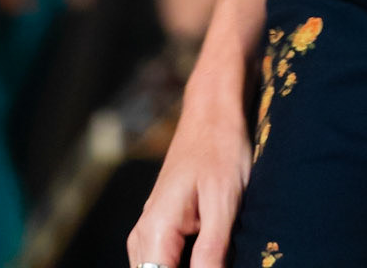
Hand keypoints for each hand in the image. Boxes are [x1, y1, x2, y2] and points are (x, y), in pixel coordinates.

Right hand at [127, 72, 250, 267]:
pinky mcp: (158, 229)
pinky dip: (180, 264)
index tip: (211, 265)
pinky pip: (162, 263)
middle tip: (217, 257)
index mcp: (156, 231)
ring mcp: (147, 232)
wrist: (212, 113)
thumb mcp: (224, 203)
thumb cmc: (221, 150)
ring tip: (216, 254)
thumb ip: (211, 253)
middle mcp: (142, 236)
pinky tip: (207, 256)